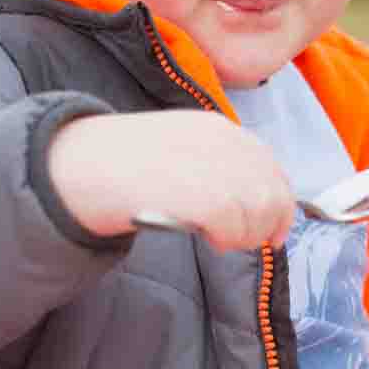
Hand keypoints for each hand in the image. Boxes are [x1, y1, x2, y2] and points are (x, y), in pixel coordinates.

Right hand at [47, 110, 294, 252]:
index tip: (273, 229)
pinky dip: (228, 238)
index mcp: (218, 129)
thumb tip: (258, 199)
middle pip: (273, 192)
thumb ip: (218, 163)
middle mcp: (222, 142)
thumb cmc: (128, 162)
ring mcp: (214, 166)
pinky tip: (208, 237)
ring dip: (245, 235)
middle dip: (265, 224)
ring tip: (218, 238)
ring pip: (260, 211)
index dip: (279, 201)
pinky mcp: (203, 193)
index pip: (270, 166)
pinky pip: (236, 226)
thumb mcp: (181, 148)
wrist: (88, 164)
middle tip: (237, 239)